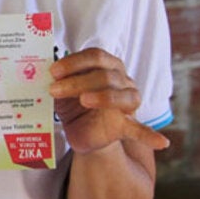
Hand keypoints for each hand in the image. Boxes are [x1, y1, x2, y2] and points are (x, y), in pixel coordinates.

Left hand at [50, 48, 168, 155]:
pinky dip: (150, 135)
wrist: (81, 131)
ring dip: (101, 96)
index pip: (96, 56)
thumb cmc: (71, 103)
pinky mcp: (126, 125)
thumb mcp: (61, 89)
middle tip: (54, 89)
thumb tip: (37, 69)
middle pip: (106, 75)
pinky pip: (141, 130)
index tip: (53, 71)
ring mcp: (127, 103)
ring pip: (122, 95)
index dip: (75, 62)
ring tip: (83, 101)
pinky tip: (162, 142)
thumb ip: (55, 79)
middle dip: (78, 81)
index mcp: (106, 66)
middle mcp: (122, 81)